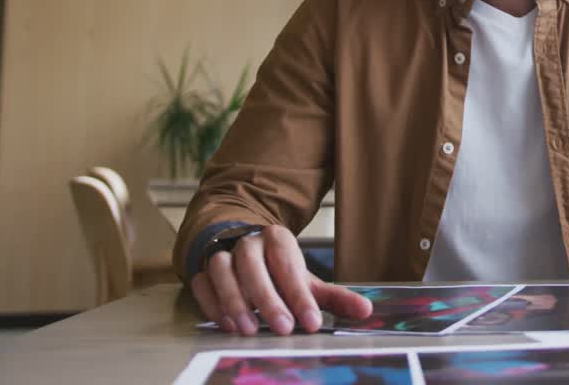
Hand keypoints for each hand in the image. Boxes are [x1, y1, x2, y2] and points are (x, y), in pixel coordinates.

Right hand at [189, 224, 371, 335]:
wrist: (241, 249)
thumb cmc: (278, 270)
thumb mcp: (307, 280)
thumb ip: (335, 296)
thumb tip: (366, 310)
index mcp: (277, 239)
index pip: (288, 266)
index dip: (300, 295)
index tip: (312, 322)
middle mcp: (247, 243)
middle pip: (254, 268)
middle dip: (269, 299)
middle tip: (282, 328)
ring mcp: (222, 254)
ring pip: (223, 272)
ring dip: (235, 301)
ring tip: (249, 330)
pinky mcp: (203, 271)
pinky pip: (203, 284)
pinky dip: (212, 304)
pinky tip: (226, 324)